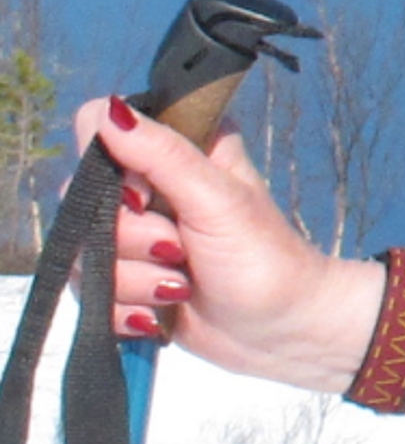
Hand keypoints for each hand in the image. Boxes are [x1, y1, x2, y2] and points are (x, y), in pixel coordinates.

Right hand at [73, 96, 384, 396]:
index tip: (150, 197)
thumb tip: (109, 112)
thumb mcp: (218, 199)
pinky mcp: (122, 280)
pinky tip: (162, 312)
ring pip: (84, 251)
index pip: (100, 129)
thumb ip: (163, 155)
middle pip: (82, 198)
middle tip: (181, 249)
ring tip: (182, 284)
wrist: (282, 331)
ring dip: (135, 280)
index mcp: (176, 149)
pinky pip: (87, 292)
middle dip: (133, 238)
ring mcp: (130, 237)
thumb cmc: (265, 259)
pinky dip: (125, 309)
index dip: (114, 166)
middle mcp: (146, 187)